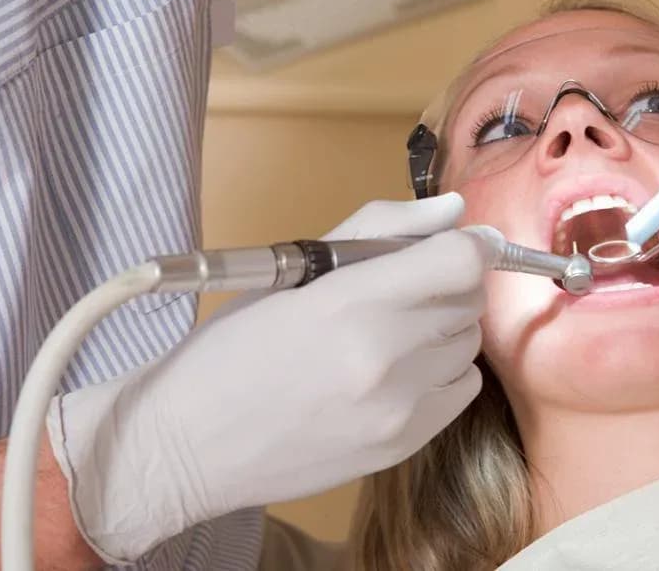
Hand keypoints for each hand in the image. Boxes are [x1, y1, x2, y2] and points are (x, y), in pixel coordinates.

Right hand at [46, 193, 489, 561]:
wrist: (189, 447)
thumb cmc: (231, 349)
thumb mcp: (291, 270)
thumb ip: (380, 229)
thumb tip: (455, 211)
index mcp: (348, 302)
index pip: (459, 260)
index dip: (468, 244)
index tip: (457, 243)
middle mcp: (385, 356)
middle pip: (469, 299)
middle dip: (447, 282)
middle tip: (402, 288)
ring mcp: (399, 408)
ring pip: (468, 344)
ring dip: (443, 328)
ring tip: (392, 333)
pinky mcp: (405, 445)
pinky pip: (463, 388)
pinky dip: (443, 371)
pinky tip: (399, 372)